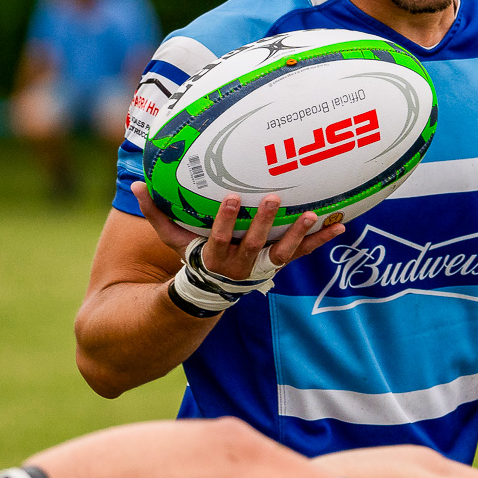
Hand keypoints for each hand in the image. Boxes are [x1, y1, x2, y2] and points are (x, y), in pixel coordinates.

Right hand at [135, 183, 344, 282]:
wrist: (214, 291)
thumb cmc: (192, 259)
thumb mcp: (173, 241)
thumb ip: (156, 215)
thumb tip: (136, 186)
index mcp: (214, 255)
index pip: (220, 236)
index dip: (226, 219)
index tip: (232, 198)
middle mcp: (241, 263)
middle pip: (254, 243)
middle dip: (265, 222)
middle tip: (273, 198)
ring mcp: (263, 265)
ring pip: (283, 252)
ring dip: (299, 234)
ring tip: (312, 216)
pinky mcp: (280, 263)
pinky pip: (303, 253)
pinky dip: (322, 241)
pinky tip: (341, 225)